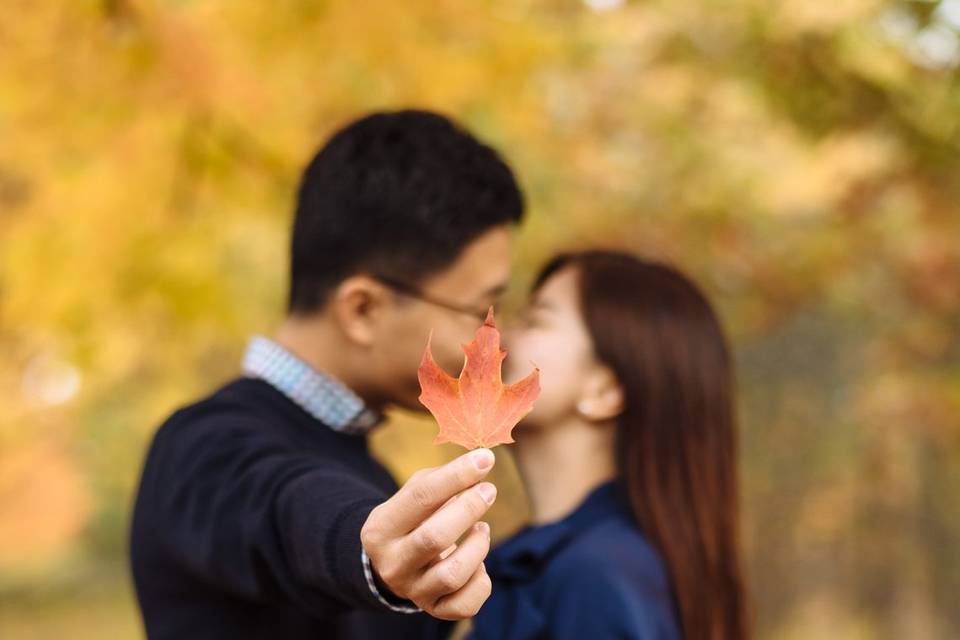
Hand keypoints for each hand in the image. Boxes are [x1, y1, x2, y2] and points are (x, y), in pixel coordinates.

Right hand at [360, 448, 496, 619]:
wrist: (393, 564)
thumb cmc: (412, 519)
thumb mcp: (414, 494)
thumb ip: (443, 478)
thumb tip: (481, 463)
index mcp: (381, 528)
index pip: (421, 497)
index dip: (457, 476)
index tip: (485, 459)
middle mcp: (392, 564)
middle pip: (435, 538)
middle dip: (469, 508)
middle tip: (488, 490)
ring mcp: (413, 590)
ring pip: (453, 573)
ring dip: (478, 546)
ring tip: (481, 529)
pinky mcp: (434, 609)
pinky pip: (466, 604)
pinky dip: (481, 582)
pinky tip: (478, 564)